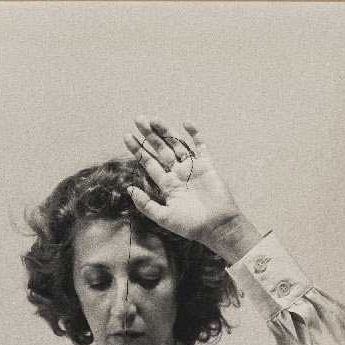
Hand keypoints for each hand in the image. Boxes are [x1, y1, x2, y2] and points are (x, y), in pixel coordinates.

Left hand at [123, 116, 249, 253]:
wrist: (217, 226)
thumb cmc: (191, 225)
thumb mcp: (164, 216)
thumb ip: (146, 204)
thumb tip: (129, 188)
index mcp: (167, 185)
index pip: (149, 163)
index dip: (138, 149)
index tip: (127, 136)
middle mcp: (178, 174)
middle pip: (161, 149)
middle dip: (149, 135)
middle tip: (138, 119)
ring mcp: (193, 168)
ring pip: (177, 144)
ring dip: (166, 131)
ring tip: (153, 118)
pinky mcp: (207, 165)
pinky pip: (201, 146)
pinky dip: (195, 134)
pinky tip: (186, 123)